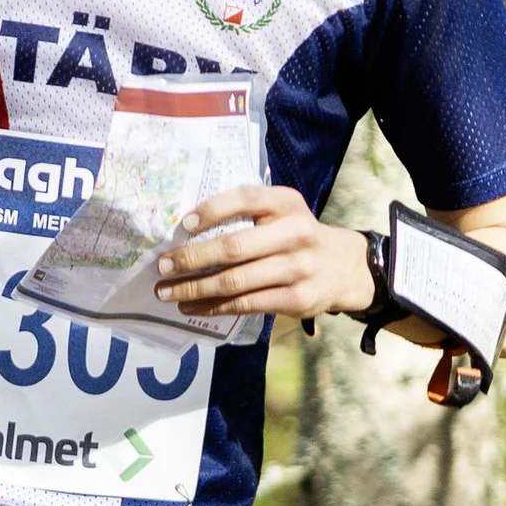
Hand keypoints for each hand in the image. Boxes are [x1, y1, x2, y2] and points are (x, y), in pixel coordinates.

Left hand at [153, 183, 375, 321]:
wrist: (342, 267)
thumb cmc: (295, 235)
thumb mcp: (282, 211)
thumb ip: (246, 213)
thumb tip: (186, 229)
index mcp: (287, 203)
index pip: (245, 199)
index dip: (211, 210)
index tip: (182, 225)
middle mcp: (295, 233)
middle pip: (233, 247)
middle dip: (191, 258)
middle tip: (162, 266)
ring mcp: (297, 269)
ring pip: (234, 281)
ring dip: (194, 289)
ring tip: (166, 292)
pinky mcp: (295, 299)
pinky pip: (244, 304)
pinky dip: (212, 306)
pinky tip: (190, 306)